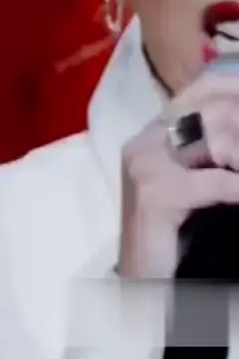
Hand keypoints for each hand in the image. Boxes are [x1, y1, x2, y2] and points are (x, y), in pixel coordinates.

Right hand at [118, 71, 238, 278]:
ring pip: (217, 138)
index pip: (202, 89)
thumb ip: (214, 152)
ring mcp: (146, 162)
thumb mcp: (196, 182)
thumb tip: (237, 129)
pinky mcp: (154, 192)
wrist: (144, 284)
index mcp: (154, 130)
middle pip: (214, 110)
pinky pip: (215, 182)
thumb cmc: (175, 233)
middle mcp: (146, 137)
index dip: (233, 90)